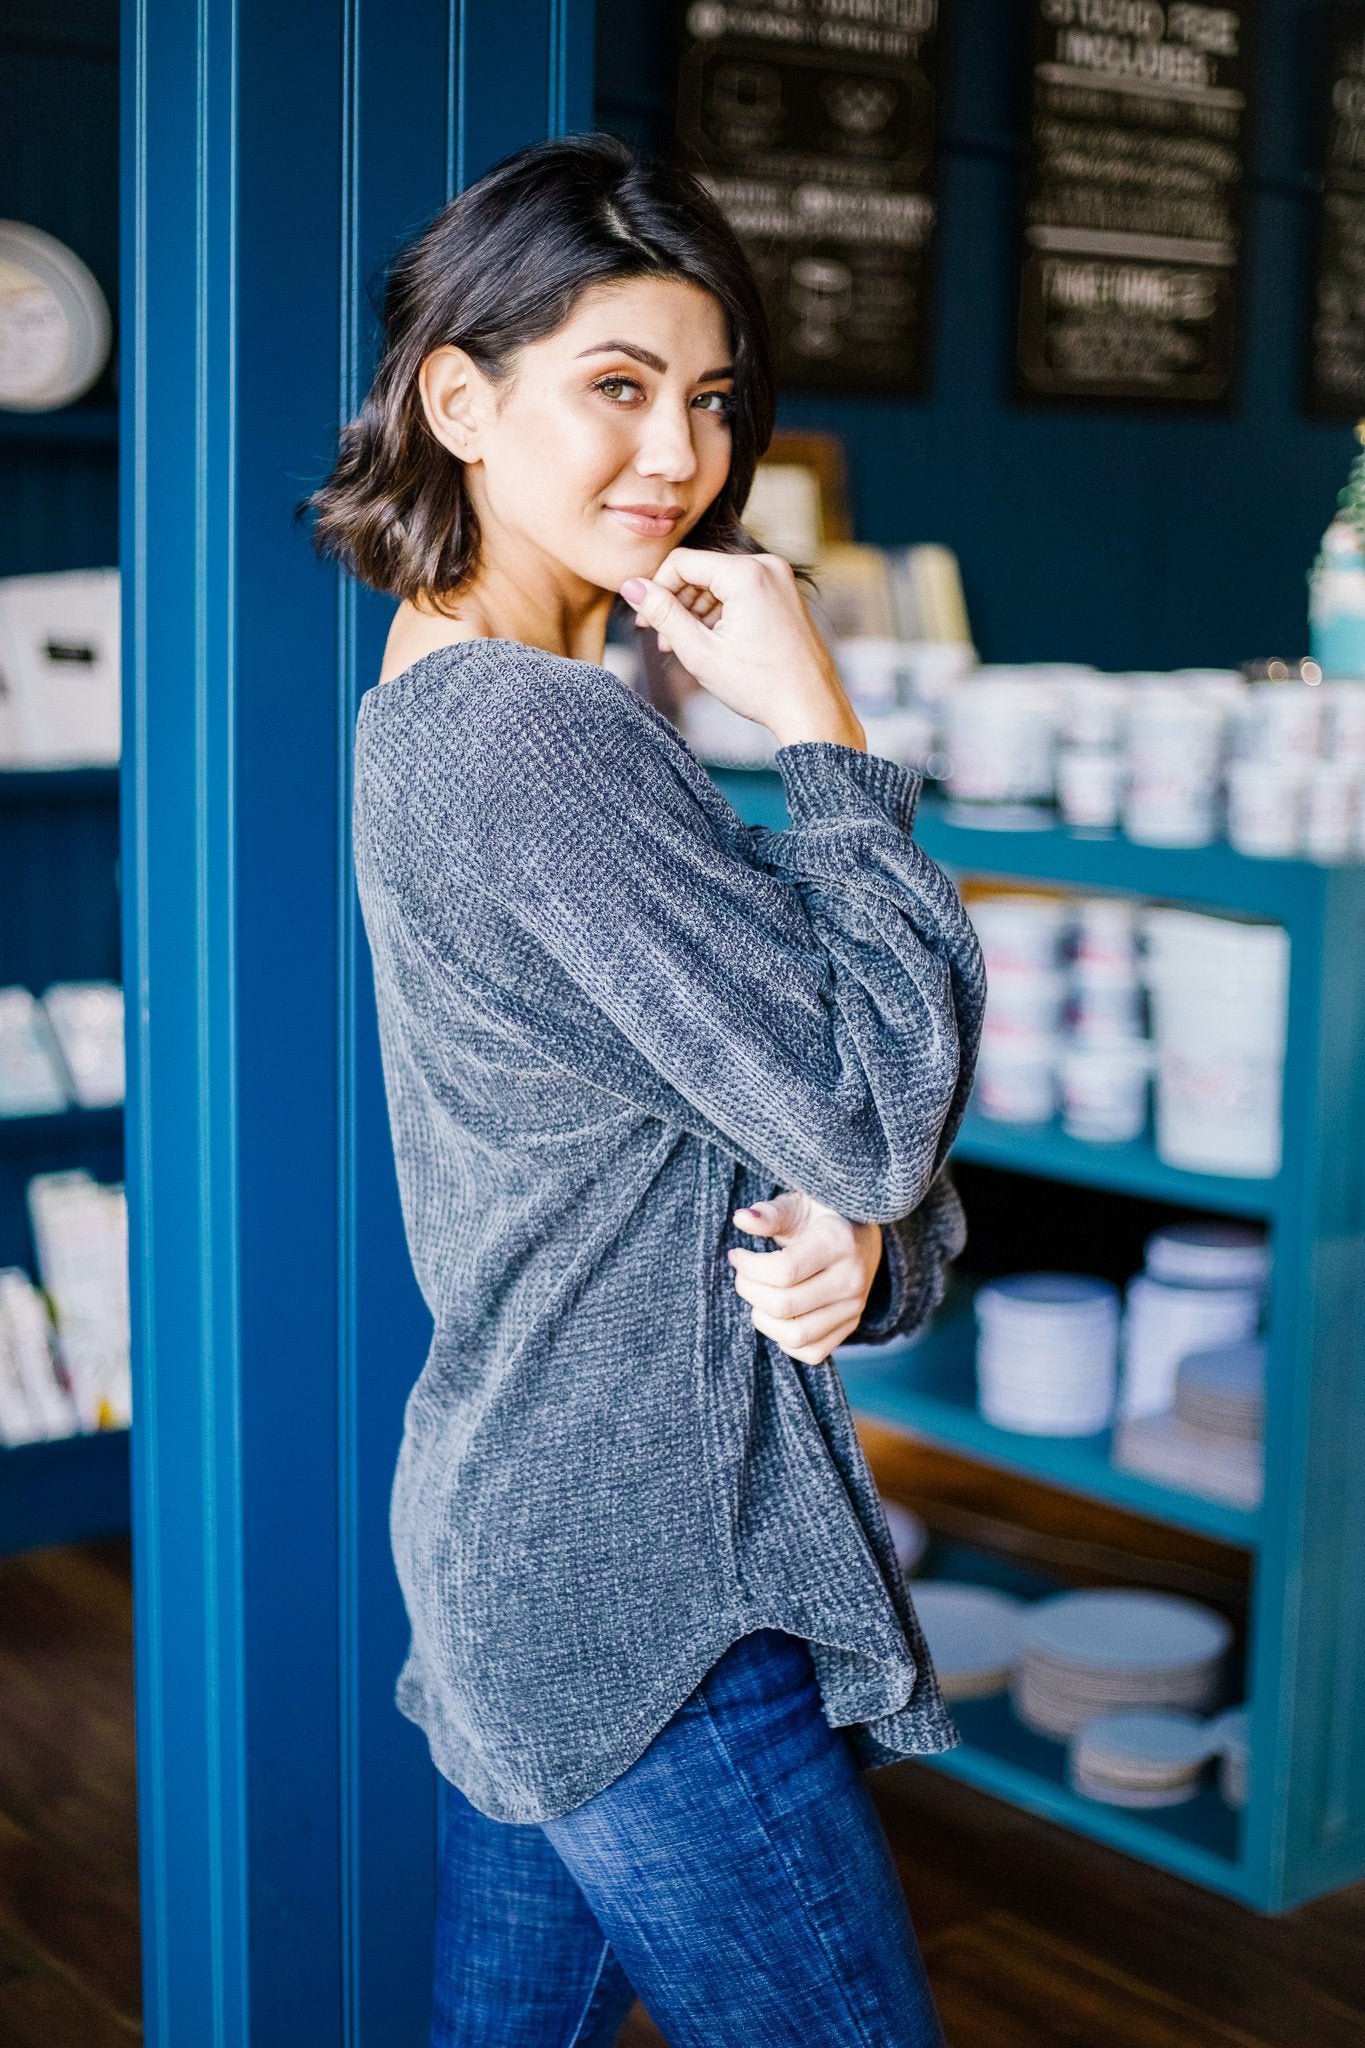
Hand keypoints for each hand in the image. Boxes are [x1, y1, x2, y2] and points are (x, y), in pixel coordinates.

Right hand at [619, 550, 862, 750]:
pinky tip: (708, 643)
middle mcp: (766, 566)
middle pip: (701, 570)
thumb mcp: (700, 651)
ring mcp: (779, 578)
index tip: (645, 622)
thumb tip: (631, 587)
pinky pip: (739, 592)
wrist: (811, 708)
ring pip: (719, 582)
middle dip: (676, 603)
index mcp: (747, 573)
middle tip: (660, 639)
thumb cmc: (761, 685)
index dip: (656, 590)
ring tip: (682, 647)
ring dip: (695, 611)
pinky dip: (719, 612)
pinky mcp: (783, 593)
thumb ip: (662, 614)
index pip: (681, 562)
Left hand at [726, 1189, 883, 1364]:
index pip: (784, 1271)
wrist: (862, 1232)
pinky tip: (778, 1315)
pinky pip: (813, 1352)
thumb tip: (741, 1219)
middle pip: (784, 1306)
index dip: (749, 1267)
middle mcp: (851, 1279)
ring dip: (763, 1319)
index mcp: (838, 1243)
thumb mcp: (798, 1204)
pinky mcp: (851, 1326)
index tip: (737, 1255)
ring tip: (759, 1295)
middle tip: (743, 1274)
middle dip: (750, 1290)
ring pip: (796, 1336)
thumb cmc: (821, 1214)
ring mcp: (854, 1307)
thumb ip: (770, 1213)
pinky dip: (786, 1340)